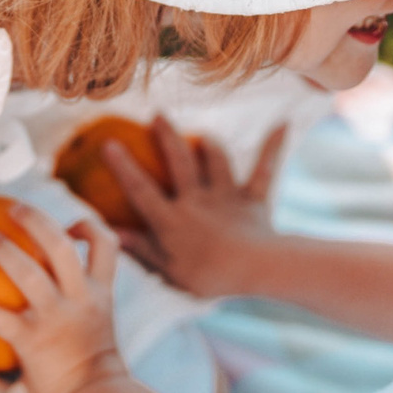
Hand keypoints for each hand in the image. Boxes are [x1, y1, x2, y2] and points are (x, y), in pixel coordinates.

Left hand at [0, 206, 126, 392]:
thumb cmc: (93, 375)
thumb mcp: (98, 333)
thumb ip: (82, 314)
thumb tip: (57, 305)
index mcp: (101, 294)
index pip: (105, 245)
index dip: (86, 226)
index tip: (69, 225)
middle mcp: (80, 300)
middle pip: (61, 246)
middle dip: (37, 221)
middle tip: (13, 208)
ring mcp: (56, 319)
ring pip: (30, 272)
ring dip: (6, 251)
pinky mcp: (32, 342)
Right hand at [111, 119, 286, 298]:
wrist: (256, 270)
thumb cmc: (209, 276)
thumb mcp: (169, 270)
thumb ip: (142, 249)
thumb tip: (113, 233)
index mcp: (173, 219)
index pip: (142, 189)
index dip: (124, 167)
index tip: (109, 143)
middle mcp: (196, 200)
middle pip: (180, 161)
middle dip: (167, 136)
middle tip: (158, 115)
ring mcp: (226, 197)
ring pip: (217, 161)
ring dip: (211, 144)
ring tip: (203, 135)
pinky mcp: (253, 199)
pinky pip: (264, 170)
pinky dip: (273, 146)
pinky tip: (282, 124)